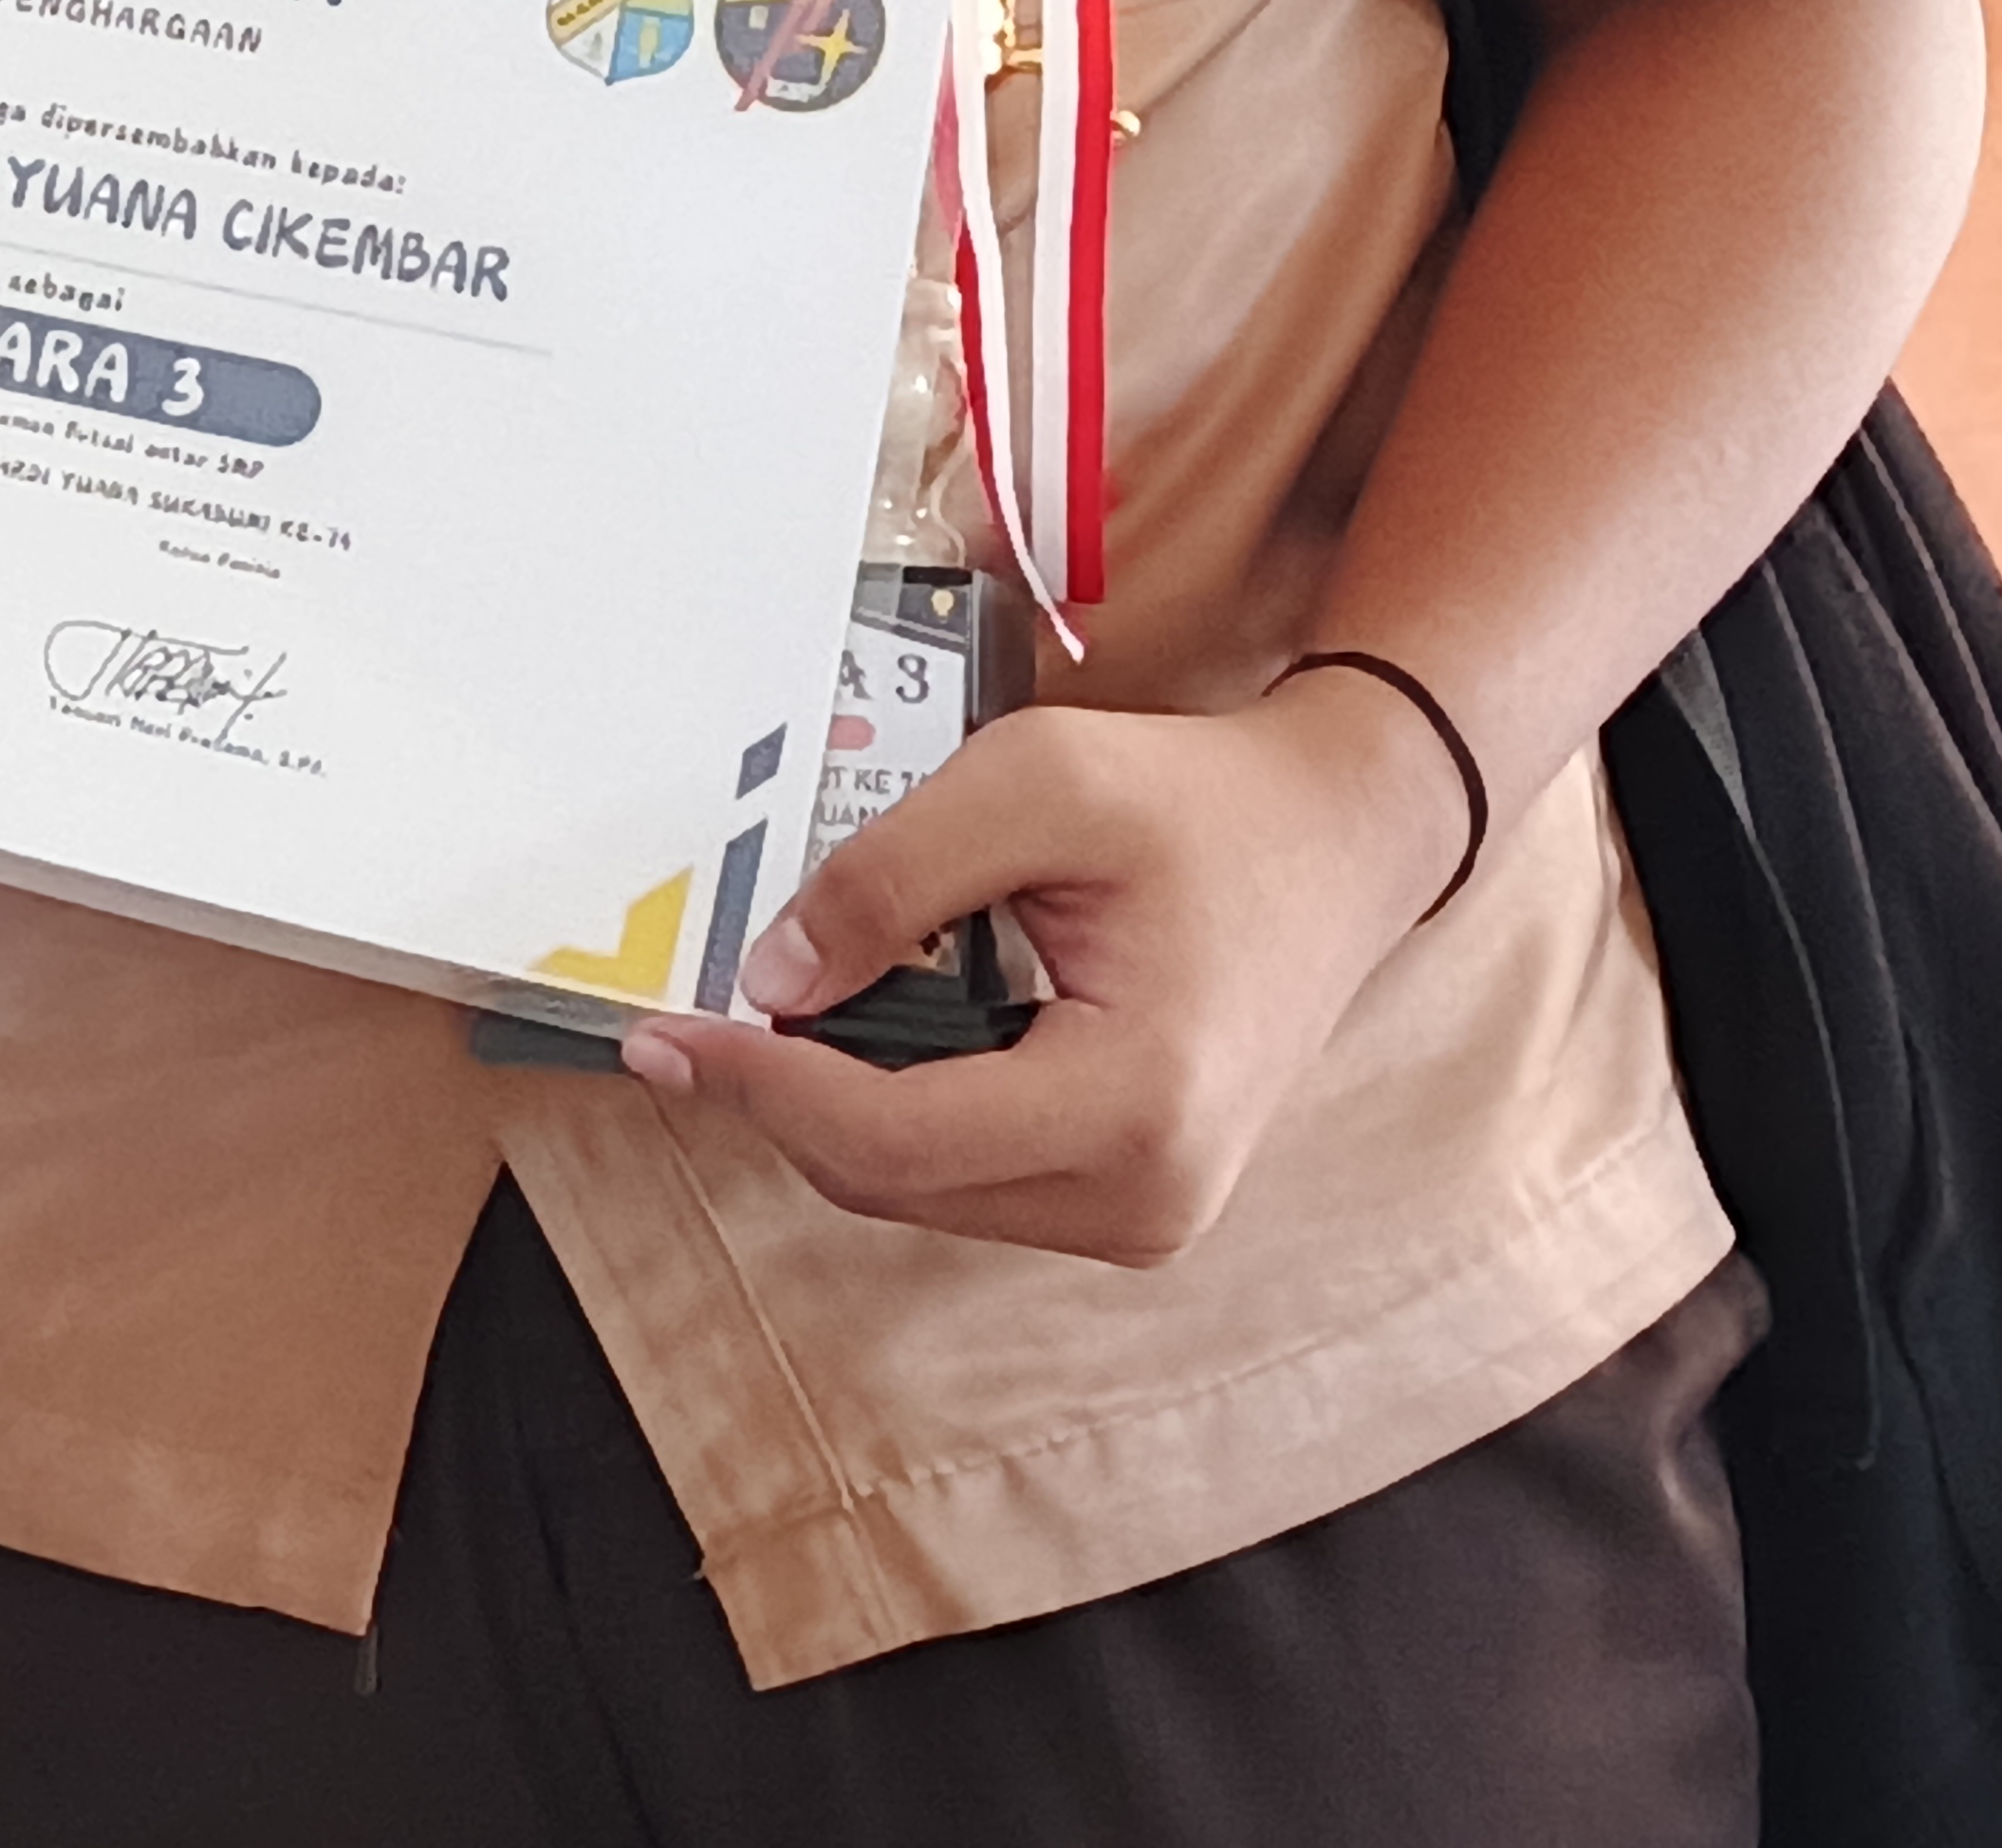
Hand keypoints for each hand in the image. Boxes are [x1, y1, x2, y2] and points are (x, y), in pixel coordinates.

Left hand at [610, 685, 1483, 1259]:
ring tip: (781, 1011)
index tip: (663, 1035)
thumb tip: (767, 980)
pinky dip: (895, 1115)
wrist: (1337, 844)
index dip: (761, 1088)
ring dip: (834, 1108)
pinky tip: (864, 1035)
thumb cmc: (1202, 806)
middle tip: (691, 1015)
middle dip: (781, 1097)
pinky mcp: (1130, 1203)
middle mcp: (1146, 1196)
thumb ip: (890, 878)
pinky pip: (966, 1179)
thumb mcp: (1037, 784)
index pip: (894, 1138)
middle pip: (892, 1178)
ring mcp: (1144, 1216)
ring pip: (919, 1191)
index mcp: (1138, 1104)